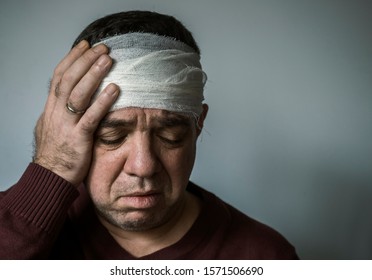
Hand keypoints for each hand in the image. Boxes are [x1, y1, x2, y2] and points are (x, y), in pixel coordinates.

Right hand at [33, 40, 118, 185]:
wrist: (50, 177)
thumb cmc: (55, 152)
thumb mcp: (51, 126)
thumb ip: (59, 110)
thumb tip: (65, 97)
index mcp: (51, 108)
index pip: (59, 76)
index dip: (72, 58)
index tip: (85, 45)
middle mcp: (56, 112)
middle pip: (69, 79)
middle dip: (84, 60)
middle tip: (101, 47)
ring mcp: (67, 125)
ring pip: (77, 94)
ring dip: (93, 75)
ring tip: (108, 59)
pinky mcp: (78, 138)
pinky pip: (90, 117)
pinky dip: (102, 102)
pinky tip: (114, 89)